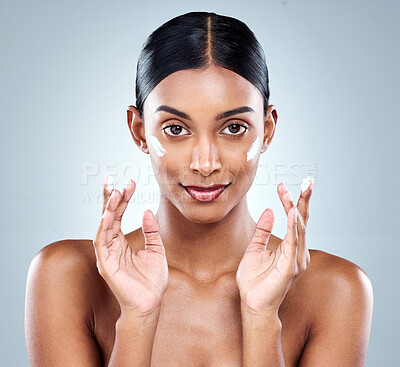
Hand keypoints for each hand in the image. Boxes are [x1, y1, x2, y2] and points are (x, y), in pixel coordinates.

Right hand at [93, 176, 168, 315]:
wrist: (151, 302)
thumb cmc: (152, 280)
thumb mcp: (156, 249)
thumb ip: (151, 231)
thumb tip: (146, 210)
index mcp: (121, 242)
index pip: (119, 215)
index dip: (123, 199)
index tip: (130, 183)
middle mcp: (112, 245)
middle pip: (108, 216)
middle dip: (110, 198)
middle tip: (113, 180)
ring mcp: (107, 254)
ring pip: (104, 226)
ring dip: (107, 208)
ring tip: (114, 192)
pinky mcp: (106, 264)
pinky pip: (102, 242)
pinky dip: (103, 227)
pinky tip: (108, 215)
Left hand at [236, 180, 312, 315]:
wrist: (251, 302)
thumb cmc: (254, 280)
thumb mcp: (254, 248)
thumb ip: (262, 230)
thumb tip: (269, 210)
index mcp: (289, 247)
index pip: (293, 220)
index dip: (291, 201)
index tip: (282, 186)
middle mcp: (297, 252)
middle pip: (301, 221)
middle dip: (303, 200)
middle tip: (306, 182)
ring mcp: (296, 260)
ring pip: (299, 229)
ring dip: (296, 209)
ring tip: (293, 192)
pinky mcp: (290, 267)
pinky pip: (293, 243)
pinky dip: (293, 227)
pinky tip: (292, 213)